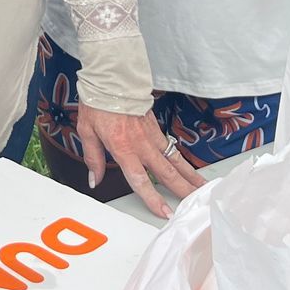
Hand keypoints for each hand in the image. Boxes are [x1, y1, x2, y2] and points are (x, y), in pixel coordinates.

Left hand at [76, 106, 204, 216]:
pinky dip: (182, 160)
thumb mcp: (87, 131)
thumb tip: (94, 180)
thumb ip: (93, 158)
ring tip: (202, 189)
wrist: (111, 77)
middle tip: (195, 204)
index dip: (153, 198)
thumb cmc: (97, 103)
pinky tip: (189, 169)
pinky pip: (171, 148)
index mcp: (123, 148)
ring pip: (175, 160)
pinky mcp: (156, 126)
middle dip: (181, 190)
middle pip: (166, 172)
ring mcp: (152, 135)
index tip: (165, 212)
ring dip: (189, 176)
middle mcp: (142, 144)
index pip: (140, 179)